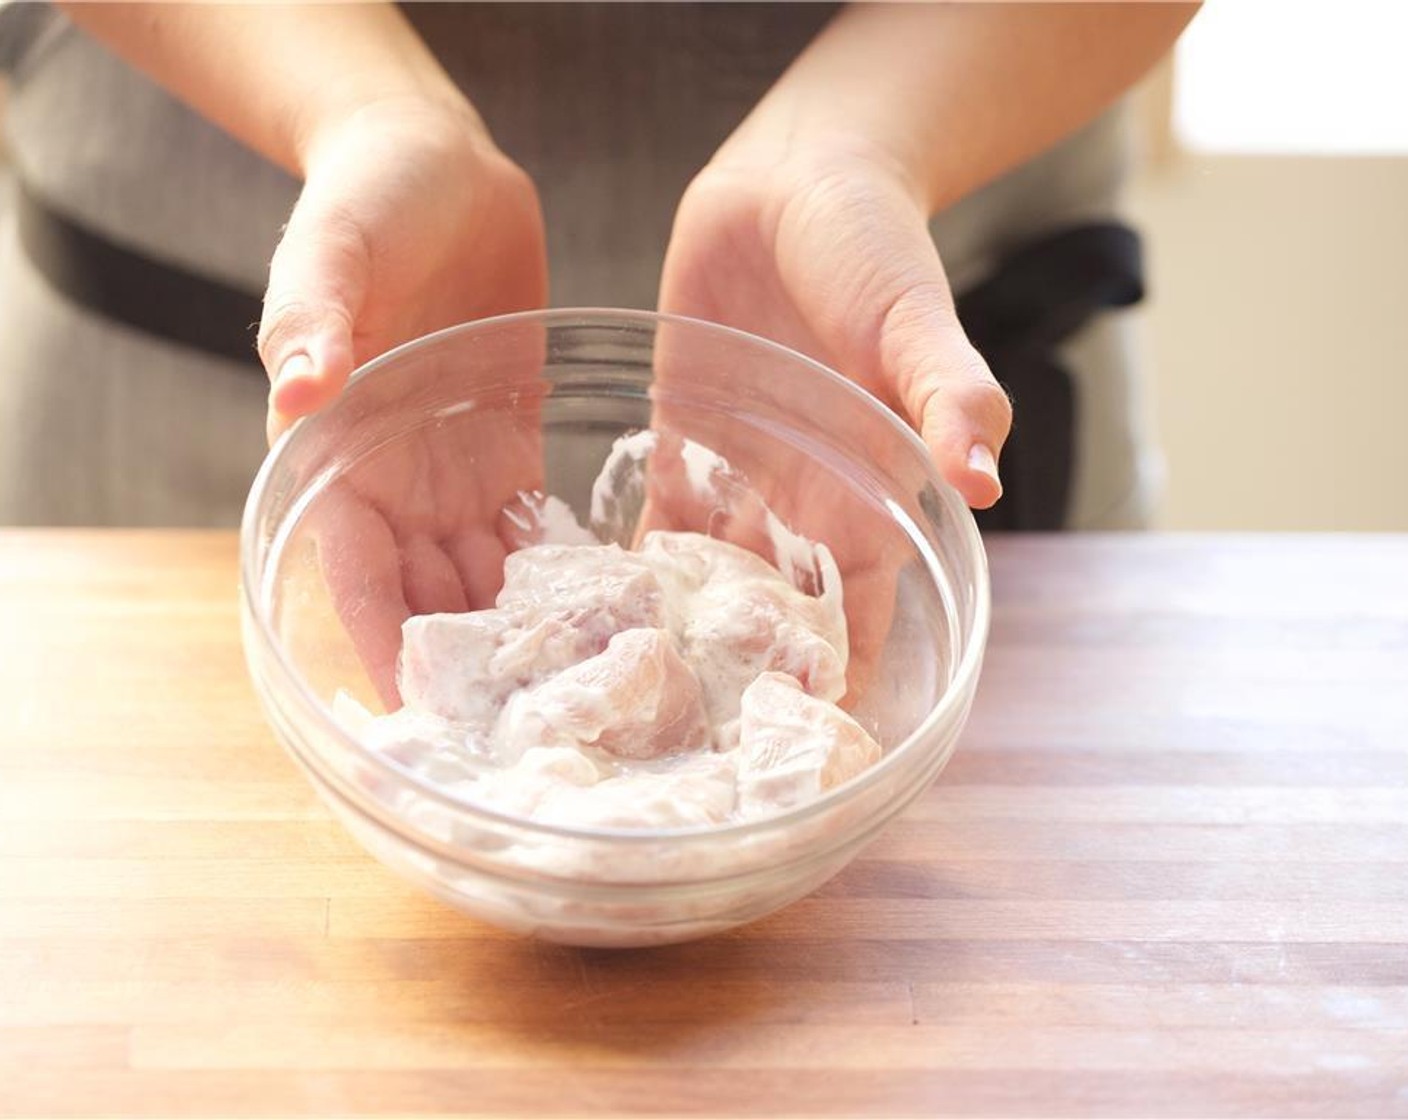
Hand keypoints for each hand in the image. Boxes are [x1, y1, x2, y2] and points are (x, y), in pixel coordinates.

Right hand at [255, 95, 548, 701]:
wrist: (438, 169)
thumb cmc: (366, 200)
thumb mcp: (329, 248)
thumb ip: (310, 317)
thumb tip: (300, 388)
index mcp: (338, 452)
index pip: (359, 570)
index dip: (385, 638)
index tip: (422, 708)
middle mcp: (397, 483)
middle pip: (428, 595)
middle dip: (466, 665)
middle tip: (521, 732)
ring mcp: (456, 476)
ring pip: (485, 579)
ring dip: (520, 637)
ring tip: (574, 697)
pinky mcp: (511, 455)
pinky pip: (533, 534)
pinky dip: (559, 580)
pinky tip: (606, 620)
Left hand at [655, 144, 1011, 702]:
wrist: (798, 181)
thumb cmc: (877, 248)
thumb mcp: (920, 322)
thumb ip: (952, 395)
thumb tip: (982, 478)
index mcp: (867, 497)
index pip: (858, 619)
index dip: (837, 683)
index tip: (799, 751)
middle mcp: (800, 505)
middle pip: (770, 619)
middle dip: (736, 682)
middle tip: (682, 756)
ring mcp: (737, 478)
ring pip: (705, 581)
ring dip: (672, 635)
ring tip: (619, 704)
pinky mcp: (680, 438)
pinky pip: (650, 518)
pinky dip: (622, 565)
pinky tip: (581, 613)